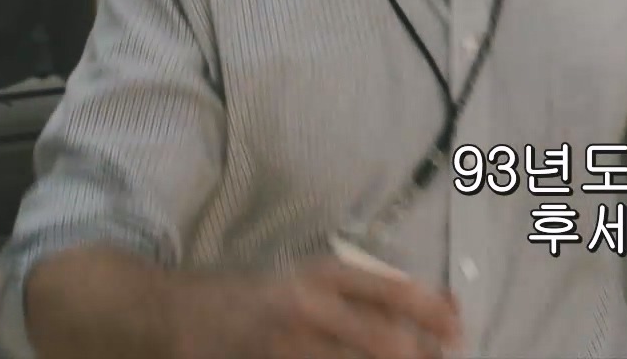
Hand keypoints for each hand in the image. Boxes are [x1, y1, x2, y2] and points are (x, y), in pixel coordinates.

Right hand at [170, 259, 460, 358]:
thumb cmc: (250, 296)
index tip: (458, 330)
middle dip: (419, 358)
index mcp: (319, 276)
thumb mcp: (305, 279)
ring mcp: (282, 347)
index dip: (433, 313)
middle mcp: (306, 308)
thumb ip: (360, 292)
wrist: (168, 314)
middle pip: (382, 341)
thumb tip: (430, 307)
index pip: (392, 292)